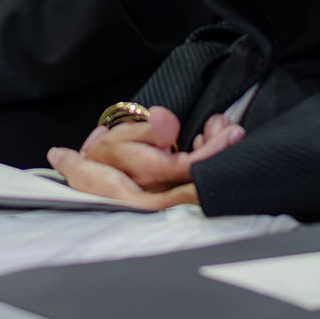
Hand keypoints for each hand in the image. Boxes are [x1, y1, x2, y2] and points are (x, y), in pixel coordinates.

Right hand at [46, 107, 239, 208]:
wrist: (87, 179)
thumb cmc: (105, 155)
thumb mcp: (121, 136)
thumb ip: (147, 129)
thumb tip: (169, 123)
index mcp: (153, 174)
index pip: (194, 167)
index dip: (216, 150)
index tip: (231, 132)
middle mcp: (164, 191)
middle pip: (203, 173)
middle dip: (219, 147)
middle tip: (225, 125)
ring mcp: (169, 196)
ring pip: (200, 176)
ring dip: (212, 150)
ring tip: (214, 127)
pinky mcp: (171, 195)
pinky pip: (193, 179)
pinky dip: (202, 158)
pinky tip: (202, 143)